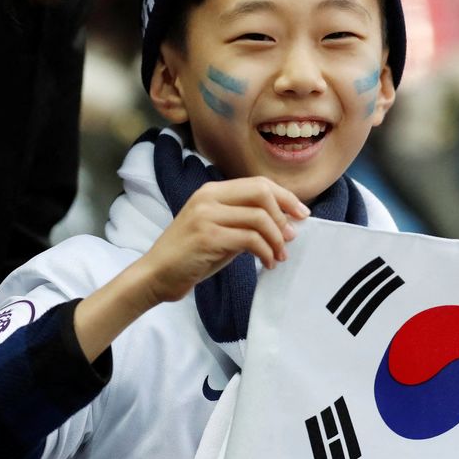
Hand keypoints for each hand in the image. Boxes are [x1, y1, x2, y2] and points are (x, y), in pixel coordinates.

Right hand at [139, 176, 310, 303]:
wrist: (156, 275)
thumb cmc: (190, 256)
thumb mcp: (219, 230)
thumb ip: (245, 221)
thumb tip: (285, 223)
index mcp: (211, 191)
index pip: (258, 183)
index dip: (285, 197)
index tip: (302, 214)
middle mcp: (208, 197)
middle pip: (262, 193)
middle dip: (284, 214)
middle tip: (292, 237)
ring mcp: (206, 215)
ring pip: (260, 218)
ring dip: (277, 240)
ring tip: (279, 256)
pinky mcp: (207, 236)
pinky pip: (251, 239)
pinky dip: (266, 252)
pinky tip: (267, 263)